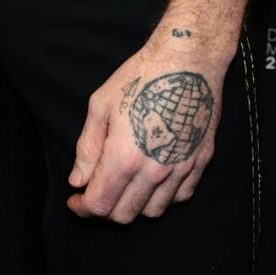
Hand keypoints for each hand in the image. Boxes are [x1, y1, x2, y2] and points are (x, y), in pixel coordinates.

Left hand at [66, 38, 225, 222]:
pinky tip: (153, 179)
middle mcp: (154, 171)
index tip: (75, 201)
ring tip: (125, 184)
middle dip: (106, 209)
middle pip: (125, 214)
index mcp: (125, 157)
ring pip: (153, 211)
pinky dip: (162, 197)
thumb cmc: (140, 77)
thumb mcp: (101, 105)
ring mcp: (181, 169)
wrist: (187, 60)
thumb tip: (78, 181)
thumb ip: (88, 148)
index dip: (83, 208)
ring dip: (134, 205)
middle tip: (97, 190)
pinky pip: (180, 197)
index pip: (101, 204)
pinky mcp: (200, 163)